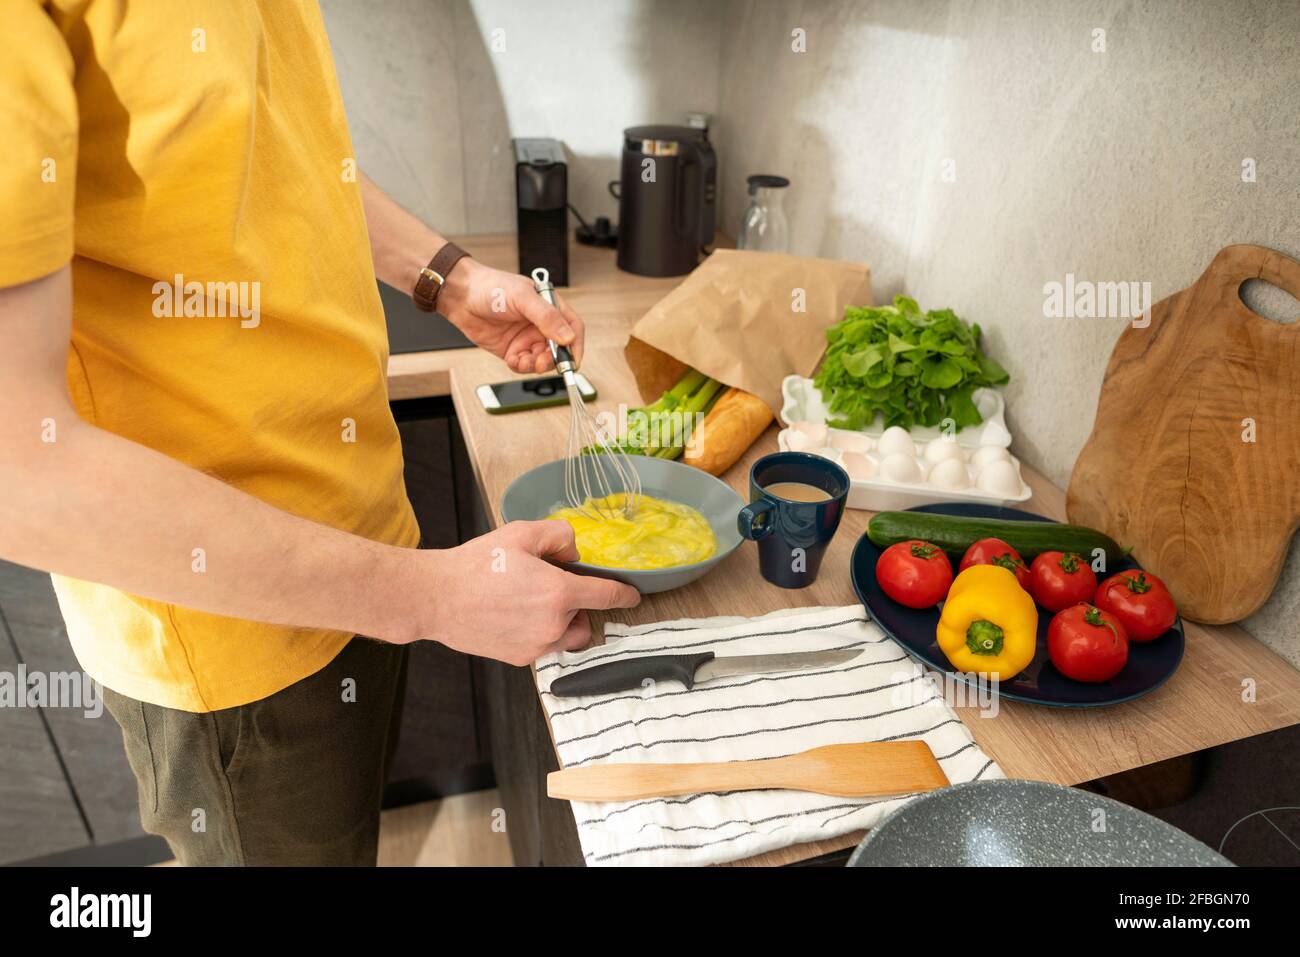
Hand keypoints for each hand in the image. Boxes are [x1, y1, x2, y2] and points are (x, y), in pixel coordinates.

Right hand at [419, 520, 639, 664]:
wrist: (438, 598)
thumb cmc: (476, 565)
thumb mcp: (521, 533)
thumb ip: (558, 536)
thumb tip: (573, 553)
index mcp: (559, 593)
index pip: (607, 596)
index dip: (624, 594)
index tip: (632, 595)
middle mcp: (553, 624)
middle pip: (587, 620)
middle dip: (579, 605)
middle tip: (551, 588)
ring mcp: (537, 645)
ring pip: (568, 638)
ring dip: (563, 623)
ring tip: (533, 605)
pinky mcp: (520, 658)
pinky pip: (544, 646)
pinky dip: (540, 634)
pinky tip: (515, 616)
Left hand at [437, 259, 584, 373]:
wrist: (461, 296)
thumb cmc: (491, 287)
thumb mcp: (523, 298)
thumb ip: (547, 317)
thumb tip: (567, 337)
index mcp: (550, 307)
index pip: (572, 329)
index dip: (575, 346)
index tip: (572, 361)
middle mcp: (540, 324)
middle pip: (559, 350)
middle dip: (553, 360)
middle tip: (541, 362)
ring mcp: (526, 338)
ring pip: (541, 361)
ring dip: (535, 365)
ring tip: (523, 361)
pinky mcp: (512, 350)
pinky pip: (523, 365)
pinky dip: (521, 367)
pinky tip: (513, 360)